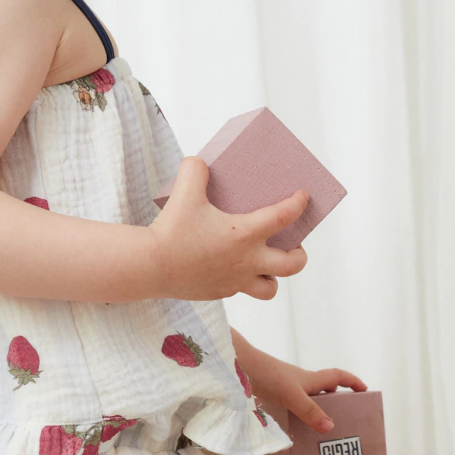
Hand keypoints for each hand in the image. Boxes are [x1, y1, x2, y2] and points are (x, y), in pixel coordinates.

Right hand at [147, 156, 308, 300]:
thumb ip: (195, 171)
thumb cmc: (171, 230)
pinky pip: (239, 289)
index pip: (283, 217)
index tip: (303, 197)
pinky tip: (229, 267)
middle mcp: (247, 261)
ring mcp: (234, 281)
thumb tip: (200, 162)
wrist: (151, 266)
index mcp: (245, 234)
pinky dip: (241, 280)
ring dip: (273, 276)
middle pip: (292, 265)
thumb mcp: (184, 192)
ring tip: (265, 264)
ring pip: (270, 288)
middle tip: (295, 244)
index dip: (298, 205)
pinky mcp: (218, 292)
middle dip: (300, 254)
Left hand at [230, 330, 366, 431]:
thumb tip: (331, 427)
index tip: (365, 390)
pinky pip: (290, 404)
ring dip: (314, 409)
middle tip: (342, 419)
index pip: (337, 376)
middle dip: (334, 400)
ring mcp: (284, 386)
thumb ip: (310, 411)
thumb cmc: (266, 375)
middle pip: (323, 388)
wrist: (237, 365)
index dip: (352, 382)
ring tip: (317, 432)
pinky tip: (292, 429)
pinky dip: (296, 414)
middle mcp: (299, 381)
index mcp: (309, 379)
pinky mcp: (270, 392)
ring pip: (306, 397)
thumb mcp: (292, 395)